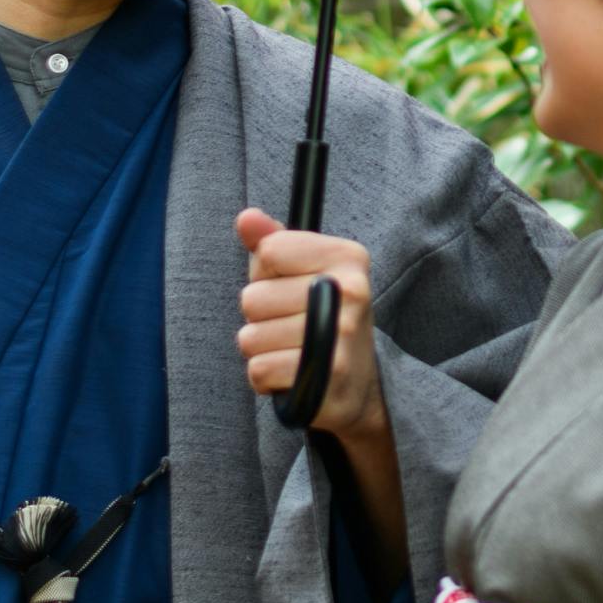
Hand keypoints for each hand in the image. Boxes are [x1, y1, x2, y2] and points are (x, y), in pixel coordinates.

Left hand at [237, 210, 381, 440]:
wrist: (356, 386)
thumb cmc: (320, 318)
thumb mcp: (301, 273)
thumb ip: (272, 241)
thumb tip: (246, 217)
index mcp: (348, 256)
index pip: (269, 251)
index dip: (266, 274)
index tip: (290, 288)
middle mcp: (351, 291)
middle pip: (253, 297)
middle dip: (260, 317)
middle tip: (291, 325)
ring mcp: (341, 333)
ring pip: (251, 337)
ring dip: (261, 349)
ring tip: (291, 350)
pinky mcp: (326, 375)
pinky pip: (259, 369)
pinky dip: (266, 377)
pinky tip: (290, 374)